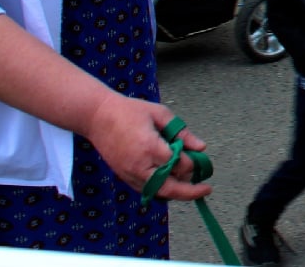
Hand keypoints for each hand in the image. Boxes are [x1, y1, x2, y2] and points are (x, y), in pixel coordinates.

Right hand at [81, 95, 211, 199]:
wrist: (97, 118)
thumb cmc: (130, 111)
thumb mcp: (161, 114)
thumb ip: (181, 132)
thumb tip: (201, 148)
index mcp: (150, 147)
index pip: (179, 164)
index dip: (193, 163)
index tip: (200, 158)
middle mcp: (140, 166)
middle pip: (169, 188)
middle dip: (190, 192)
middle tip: (206, 190)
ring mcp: (130, 174)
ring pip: (157, 193)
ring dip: (176, 192)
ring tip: (191, 186)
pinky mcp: (124, 177)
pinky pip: (146, 190)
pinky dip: (161, 191)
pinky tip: (172, 184)